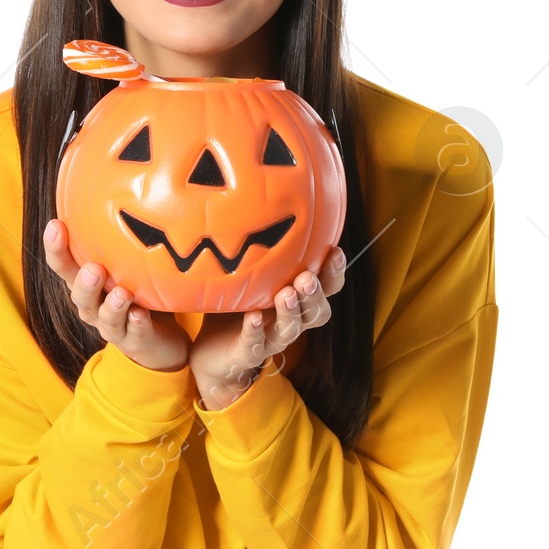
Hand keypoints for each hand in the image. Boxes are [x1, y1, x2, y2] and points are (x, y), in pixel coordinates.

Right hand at [43, 218, 191, 372]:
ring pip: (105, 317)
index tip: (55, 224)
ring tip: (122, 293)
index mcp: (85, 282)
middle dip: (83, 282)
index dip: (56, 248)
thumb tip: (117, 175)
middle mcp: (93, 305)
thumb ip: (115, 231)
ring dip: (112, 305)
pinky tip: (142, 314)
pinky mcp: (135, 342)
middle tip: (93, 268)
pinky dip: (136, 324)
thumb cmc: (135, 290)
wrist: (158, 341)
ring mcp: (113, 325)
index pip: (63, 265)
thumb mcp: (123, 260)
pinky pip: (134, 334)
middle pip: (78, 295)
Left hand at [190, 247, 347, 410]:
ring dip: (291, 312)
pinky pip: (256, 345)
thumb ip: (265, 246)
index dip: (335, 273)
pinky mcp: (248, 352)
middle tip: (306, 277)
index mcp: (298, 299)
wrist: (213, 349)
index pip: (327, 287)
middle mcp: (291, 319)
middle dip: (314, 294)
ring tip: (285, 294)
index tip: (335, 251)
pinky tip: (253, 317)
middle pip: (318, 312)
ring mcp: (271, 338)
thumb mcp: (254, 270)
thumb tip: (268, 196)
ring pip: (291, 330)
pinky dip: (256, 331)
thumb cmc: (240, 302)